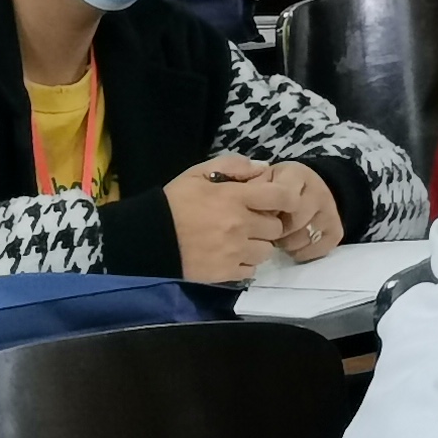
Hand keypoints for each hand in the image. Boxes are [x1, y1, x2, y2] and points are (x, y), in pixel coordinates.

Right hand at [163, 155, 291, 282]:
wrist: (150, 237)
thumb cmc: (175, 202)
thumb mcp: (198, 173)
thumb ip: (232, 165)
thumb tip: (262, 168)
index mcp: (235, 198)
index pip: (280, 197)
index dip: (287, 199)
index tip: (281, 201)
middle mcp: (240, 225)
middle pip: (275, 228)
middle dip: (267, 224)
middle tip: (251, 222)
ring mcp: (234, 251)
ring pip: (266, 251)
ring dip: (258, 245)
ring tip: (242, 241)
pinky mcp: (226, 272)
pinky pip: (251, 270)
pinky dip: (245, 264)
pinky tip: (232, 256)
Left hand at [240, 160, 342, 258]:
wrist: (304, 192)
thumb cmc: (272, 188)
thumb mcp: (259, 180)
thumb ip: (248, 187)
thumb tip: (240, 199)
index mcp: (296, 174)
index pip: (284, 197)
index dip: (269, 211)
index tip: (261, 214)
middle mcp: (318, 189)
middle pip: (294, 221)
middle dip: (275, 230)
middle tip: (265, 230)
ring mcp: (330, 210)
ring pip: (305, 237)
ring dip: (287, 243)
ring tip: (278, 237)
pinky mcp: (336, 230)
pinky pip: (318, 249)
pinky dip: (301, 253)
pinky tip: (292, 246)